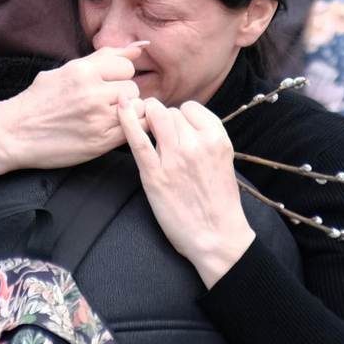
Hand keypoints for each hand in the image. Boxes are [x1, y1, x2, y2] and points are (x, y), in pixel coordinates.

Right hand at [0, 45, 146, 174]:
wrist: (14, 133)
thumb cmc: (40, 99)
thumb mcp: (67, 70)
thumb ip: (105, 57)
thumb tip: (141, 46)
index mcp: (82, 71)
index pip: (127, 67)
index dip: (118, 76)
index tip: (105, 84)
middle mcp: (92, 93)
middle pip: (133, 89)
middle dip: (122, 95)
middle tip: (103, 103)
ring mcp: (97, 119)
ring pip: (136, 110)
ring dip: (126, 114)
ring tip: (107, 117)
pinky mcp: (99, 142)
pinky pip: (132, 131)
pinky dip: (126, 130)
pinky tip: (109, 129)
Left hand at [118, 97, 253, 286]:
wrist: (217, 235)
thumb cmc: (219, 202)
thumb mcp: (223, 160)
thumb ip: (205, 139)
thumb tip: (182, 122)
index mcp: (217, 138)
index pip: (190, 108)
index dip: (180, 116)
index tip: (178, 128)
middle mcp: (197, 144)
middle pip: (170, 112)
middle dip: (162, 117)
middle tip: (158, 131)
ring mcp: (174, 158)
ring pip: (155, 117)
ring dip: (147, 118)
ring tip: (146, 129)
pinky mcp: (154, 174)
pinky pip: (137, 139)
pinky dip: (126, 120)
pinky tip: (120, 108)